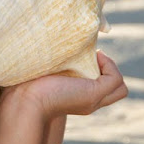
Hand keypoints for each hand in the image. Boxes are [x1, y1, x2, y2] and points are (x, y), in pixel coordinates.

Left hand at [0, 51, 127, 123]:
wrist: (23, 99)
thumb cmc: (26, 84)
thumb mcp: (46, 70)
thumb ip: (55, 63)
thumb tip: (55, 42)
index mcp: (77, 97)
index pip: (101, 88)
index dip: (99, 70)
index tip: (84, 55)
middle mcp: (88, 102)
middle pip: (115, 90)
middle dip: (108, 69)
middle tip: (91, 55)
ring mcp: (93, 100)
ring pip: (119, 88)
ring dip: (111, 68)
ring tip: (94, 56)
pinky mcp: (94, 94)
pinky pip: (117, 80)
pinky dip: (110, 65)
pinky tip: (94, 57)